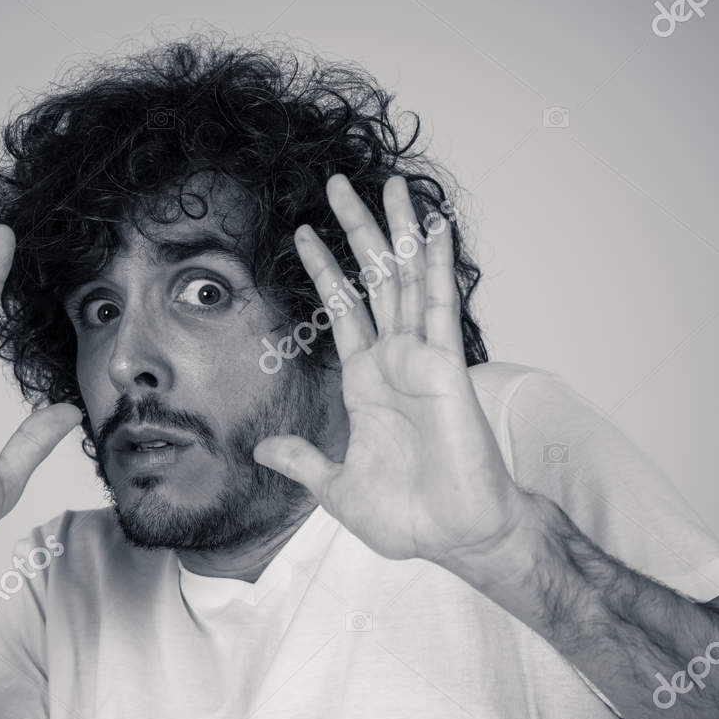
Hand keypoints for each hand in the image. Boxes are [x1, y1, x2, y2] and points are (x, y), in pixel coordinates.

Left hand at [252, 175, 529, 572]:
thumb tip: (264, 449)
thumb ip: (303, 461)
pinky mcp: (446, 365)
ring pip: (407, 278)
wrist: (454, 536)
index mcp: (367, 382)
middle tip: (336, 182)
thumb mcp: (336, 487)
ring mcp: (422, 358)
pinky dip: (436, 264)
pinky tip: (433, 226)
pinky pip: (438, 305)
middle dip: (355, 230)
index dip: (324, 270)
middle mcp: (396, 360)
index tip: (301, 232)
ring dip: (397, 230)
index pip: (343, 310)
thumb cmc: (409, 516)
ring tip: (388, 183)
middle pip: (374, 279)